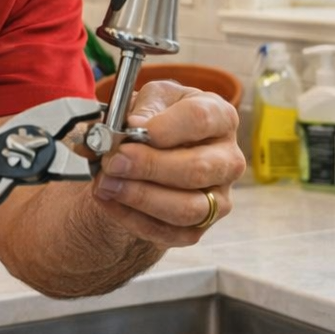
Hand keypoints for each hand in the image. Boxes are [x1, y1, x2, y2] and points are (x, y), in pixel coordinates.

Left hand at [91, 80, 244, 246]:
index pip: (201, 119)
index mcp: (219, 117)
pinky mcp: (201, 226)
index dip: (165, 128)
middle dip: (148, 167)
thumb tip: (133, 127)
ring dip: (141, 197)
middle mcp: (227, 159)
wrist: (147, 150)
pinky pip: (170, 233)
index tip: (131, 129)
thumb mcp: (146, 100)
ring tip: (106, 183)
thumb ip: (140, 109)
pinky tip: (109, 200)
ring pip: (188, 208)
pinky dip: (134, 219)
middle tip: (112, 161)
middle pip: (197, 169)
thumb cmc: (153, 118)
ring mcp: (219, 196)